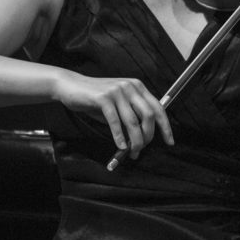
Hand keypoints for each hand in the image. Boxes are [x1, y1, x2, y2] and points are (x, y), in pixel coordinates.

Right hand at [52, 71, 173, 158]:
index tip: (169, 141)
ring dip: (134, 141)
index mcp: (137, 87)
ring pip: (132, 121)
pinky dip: (119, 136)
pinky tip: (120, 146)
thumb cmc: (95, 100)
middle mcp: (130, 87)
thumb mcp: (117, 108)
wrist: (70, 86)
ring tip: (132, 152)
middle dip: (147, 136)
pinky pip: (115, 121)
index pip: (158, 108)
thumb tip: (140, 141)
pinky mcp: (103, 97)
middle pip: (148, 115)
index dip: (165, 126)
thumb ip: (130, 120)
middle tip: (140, 150)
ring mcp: (117, 91)